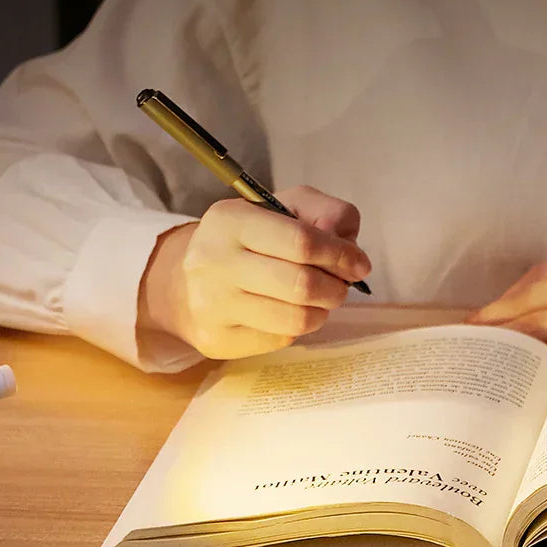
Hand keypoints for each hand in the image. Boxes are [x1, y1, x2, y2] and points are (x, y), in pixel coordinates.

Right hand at [138, 185, 371, 358]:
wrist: (187, 282)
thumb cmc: (248, 241)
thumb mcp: (285, 208)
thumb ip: (326, 212)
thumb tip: (349, 245)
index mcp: (230, 219)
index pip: (301, 242)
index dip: (341, 255)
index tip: (359, 264)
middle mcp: (213, 260)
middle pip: (301, 284)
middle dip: (336, 287)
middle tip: (341, 285)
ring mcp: (211, 303)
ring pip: (296, 318)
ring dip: (322, 310)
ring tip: (319, 299)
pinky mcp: (217, 338)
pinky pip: (281, 338)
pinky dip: (297, 326)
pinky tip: (287, 311)